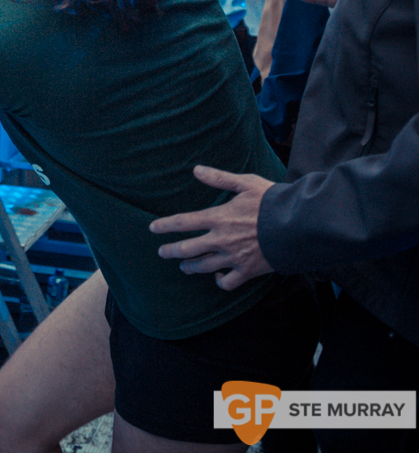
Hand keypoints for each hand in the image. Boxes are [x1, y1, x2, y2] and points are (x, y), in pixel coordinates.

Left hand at [149, 165, 275, 290]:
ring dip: (190, 267)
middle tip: (162, 253)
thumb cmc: (273, 201)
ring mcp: (233, 257)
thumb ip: (220, 178)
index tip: (152, 229)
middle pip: (187, 249)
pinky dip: (219, 281)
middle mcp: (221, 240)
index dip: (165, 226)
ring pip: (203, 267)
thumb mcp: (246, 183)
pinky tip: (217, 277)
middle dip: (171, 252)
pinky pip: (227, 282)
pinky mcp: (248, 271)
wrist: (299, 226)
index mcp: (218, 217)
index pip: (183, 222)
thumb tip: (196, 169)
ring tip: (184, 267)